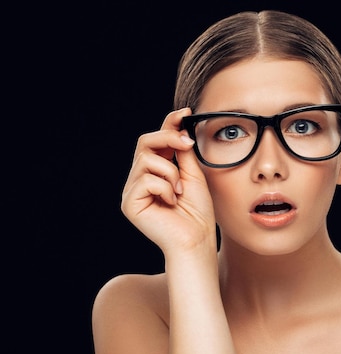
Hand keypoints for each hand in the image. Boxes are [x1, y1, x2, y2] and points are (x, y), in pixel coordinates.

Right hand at [121, 108, 217, 255]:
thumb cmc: (197, 213)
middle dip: (169, 138)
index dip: (168, 125)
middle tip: (188, 145)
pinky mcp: (129, 203)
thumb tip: (178, 127)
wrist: (197, 239)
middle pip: (145, 143)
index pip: (156, 141)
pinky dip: (165, 188)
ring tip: (179, 191)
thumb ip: (182, 153)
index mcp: (154, 172)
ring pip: (147, 160)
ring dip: (171, 173)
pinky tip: (171, 202)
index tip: (185, 113)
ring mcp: (132, 191)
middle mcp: (139, 179)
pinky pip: (146, 179)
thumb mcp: (192, 174)